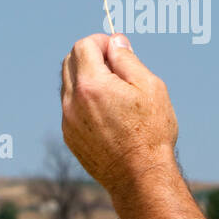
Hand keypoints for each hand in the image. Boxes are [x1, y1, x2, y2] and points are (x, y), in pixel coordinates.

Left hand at [60, 33, 178, 195]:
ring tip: (115, 93)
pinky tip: (108, 113)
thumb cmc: (150, 131)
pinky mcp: (70, 136)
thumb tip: (115, 41)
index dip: (101, 42)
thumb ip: (127, 59)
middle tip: (117, 69)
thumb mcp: (149, 87)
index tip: (117, 51)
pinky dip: (84, 100)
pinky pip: (71, 107)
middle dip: (90, 56)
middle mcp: (72, 101)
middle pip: (69, 61)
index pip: (83, 46)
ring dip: (86, 79)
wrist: (140, 176)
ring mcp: (68, 120)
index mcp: (91, 84)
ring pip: (68, 84)